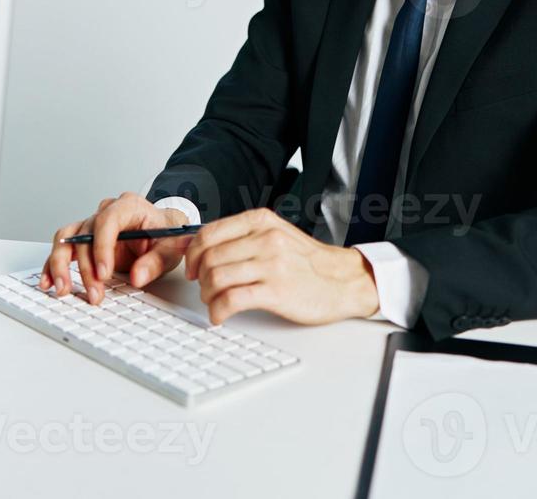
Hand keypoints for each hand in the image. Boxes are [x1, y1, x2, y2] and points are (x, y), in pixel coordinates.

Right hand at [41, 192, 191, 304]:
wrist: (163, 230)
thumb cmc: (166, 235)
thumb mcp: (171, 248)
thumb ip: (155, 262)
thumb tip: (138, 276)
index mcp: (129, 206)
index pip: (108, 221)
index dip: (102, 248)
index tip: (103, 274)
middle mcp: (106, 211)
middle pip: (85, 234)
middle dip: (86, 268)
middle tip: (93, 293)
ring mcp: (93, 224)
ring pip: (67, 238)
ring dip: (61, 265)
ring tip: (62, 289)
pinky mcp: (85, 239)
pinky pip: (64, 247)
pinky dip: (54, 265)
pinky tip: (49, 281)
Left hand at [183, 208, 379, 325]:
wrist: (344, 281)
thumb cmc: (308, 262)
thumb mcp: (277, 235)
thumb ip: (244, 237)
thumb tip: (204, 249)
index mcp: (261, 221)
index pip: (209, 232)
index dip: (193, 253)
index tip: (192, 268)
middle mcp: (266, 239)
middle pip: (210, 257)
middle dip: (199, 278)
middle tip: (204, 289)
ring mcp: (272, 265)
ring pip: (216, 278)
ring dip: (207, 296)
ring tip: (214, 303)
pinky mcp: (276, 291)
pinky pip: (231, 300)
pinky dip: (217, 311)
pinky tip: (220, 316)